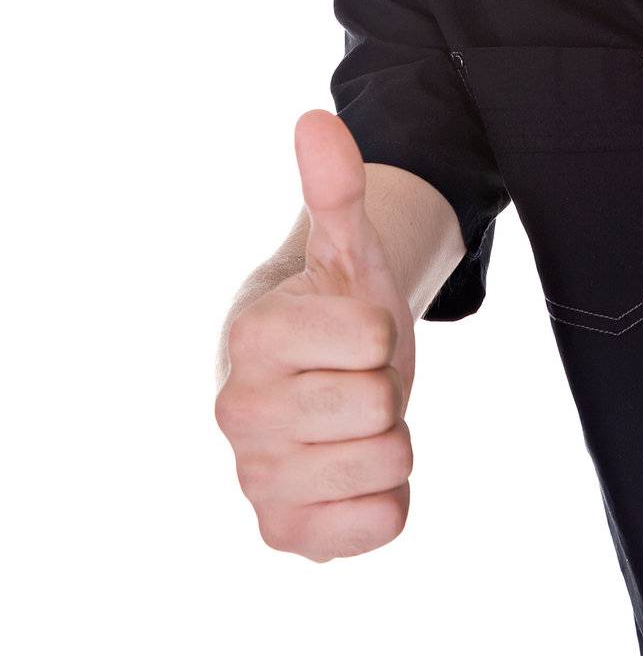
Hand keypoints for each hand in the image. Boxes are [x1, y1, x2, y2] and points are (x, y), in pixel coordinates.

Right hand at [215, 110, 416, 560]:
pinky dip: (386, 500)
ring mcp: (259, 479)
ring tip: (351, 420)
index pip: (373, 341)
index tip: (351, 332)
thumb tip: (316, 120)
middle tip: (354, 379)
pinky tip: (351, 470)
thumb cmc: (332, 308)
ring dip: (389, 441)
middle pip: (382, 408)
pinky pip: (384, 524)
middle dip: (385, 389)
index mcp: (254, 337)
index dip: (379, 332)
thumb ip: (335, 187)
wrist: (310, 382)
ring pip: (388, 466)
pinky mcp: (284, 534)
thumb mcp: (345, 246)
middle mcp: (240, 413)